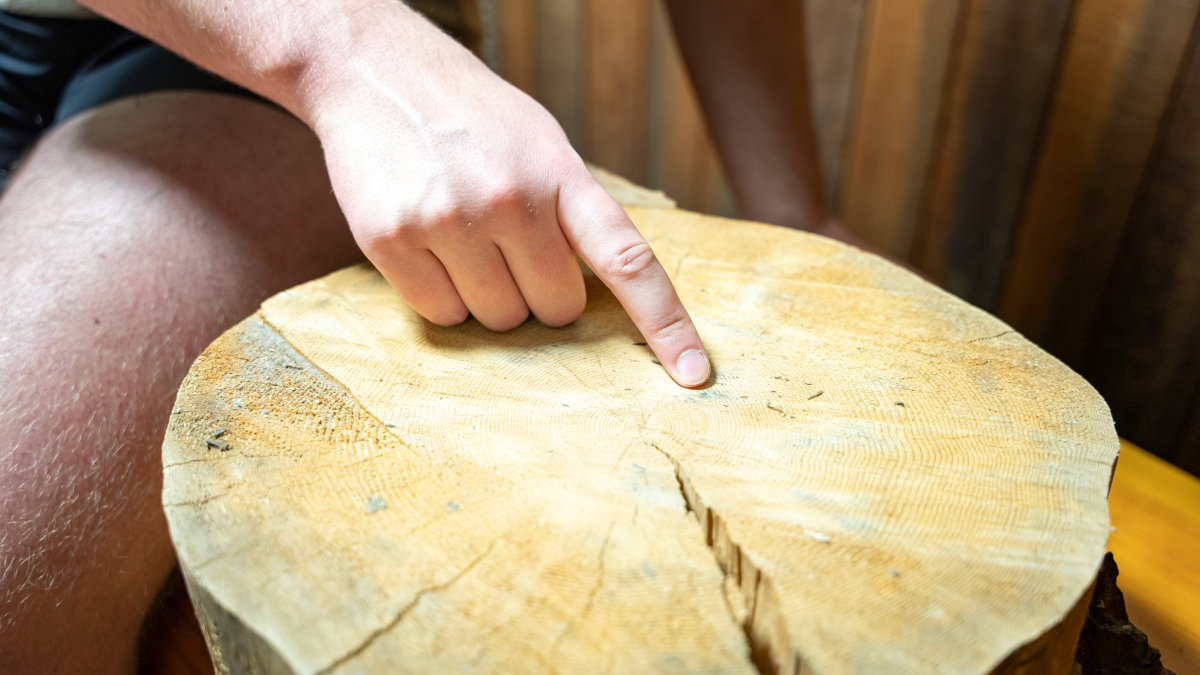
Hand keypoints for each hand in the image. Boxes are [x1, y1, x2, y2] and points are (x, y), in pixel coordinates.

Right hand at [306, 20, 709, 387]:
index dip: (666, 323)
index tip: (693, 373)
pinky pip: (440, 315)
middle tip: (506, 243)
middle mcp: (511, 200)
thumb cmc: (472, 117)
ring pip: (496, 320)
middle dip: (537, 292)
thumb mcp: (542, 144)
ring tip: (461, 233)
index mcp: (561, 176)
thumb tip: (601, 292)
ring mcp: (450, 220)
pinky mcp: (393, 239)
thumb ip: (573, 210)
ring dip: (485, 295)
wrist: (376, 70)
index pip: (628, 260)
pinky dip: (440, 296)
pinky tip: (427, 243)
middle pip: (553, 310)